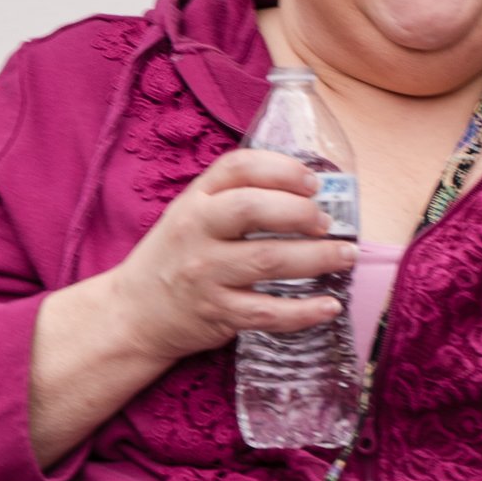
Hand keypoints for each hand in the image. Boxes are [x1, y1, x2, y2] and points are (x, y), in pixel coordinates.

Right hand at [26, 153, 354, 470]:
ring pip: (268, 260)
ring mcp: (205, 274)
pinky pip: (268, 312)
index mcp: (195, 199)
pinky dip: (304, 311)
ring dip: (317, 257)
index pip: (238, 167)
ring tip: (346, 256)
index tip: (313, 182)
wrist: (135, 312)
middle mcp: (196, 231)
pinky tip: (330, 306)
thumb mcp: (191, 213)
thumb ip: (234, 197)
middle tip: (328, 223)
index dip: (282, 168)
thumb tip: (306, 188)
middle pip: (253, 209)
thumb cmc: (176, 256)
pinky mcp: (217, 313)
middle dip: (301, 213)